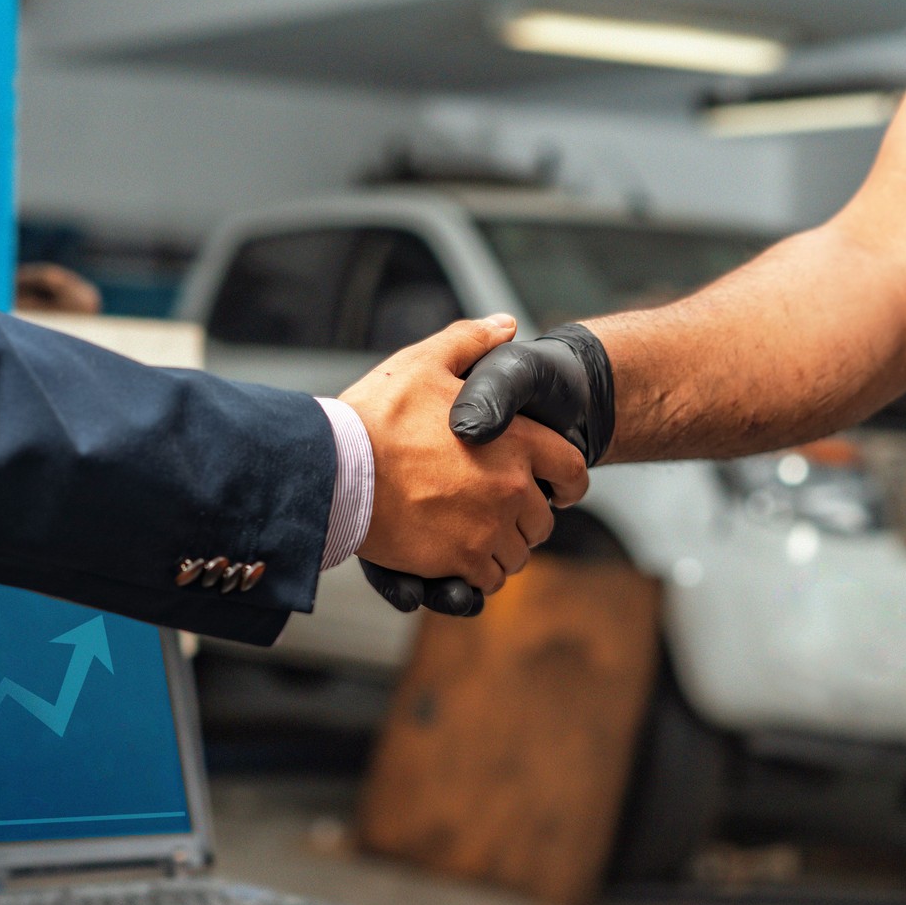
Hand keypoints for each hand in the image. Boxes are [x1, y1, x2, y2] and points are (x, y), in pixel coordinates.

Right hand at [343, 317, 589, 601]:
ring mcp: (487, 528)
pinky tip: (458, 559)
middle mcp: (510, 488)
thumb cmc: (375, 417)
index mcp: (515, 441)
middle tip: (499, 513)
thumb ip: (470, 341)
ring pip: (517, 553)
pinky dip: (478, 573)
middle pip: (542, 520)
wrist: (333, 470)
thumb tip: (505, 325)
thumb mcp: (423, 363)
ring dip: (502, 548)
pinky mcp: (459, 560)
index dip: (566, 482)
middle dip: (525, 518)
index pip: (572, 470)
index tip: (554, 489)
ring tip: (475, 536)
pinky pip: (488, 579)